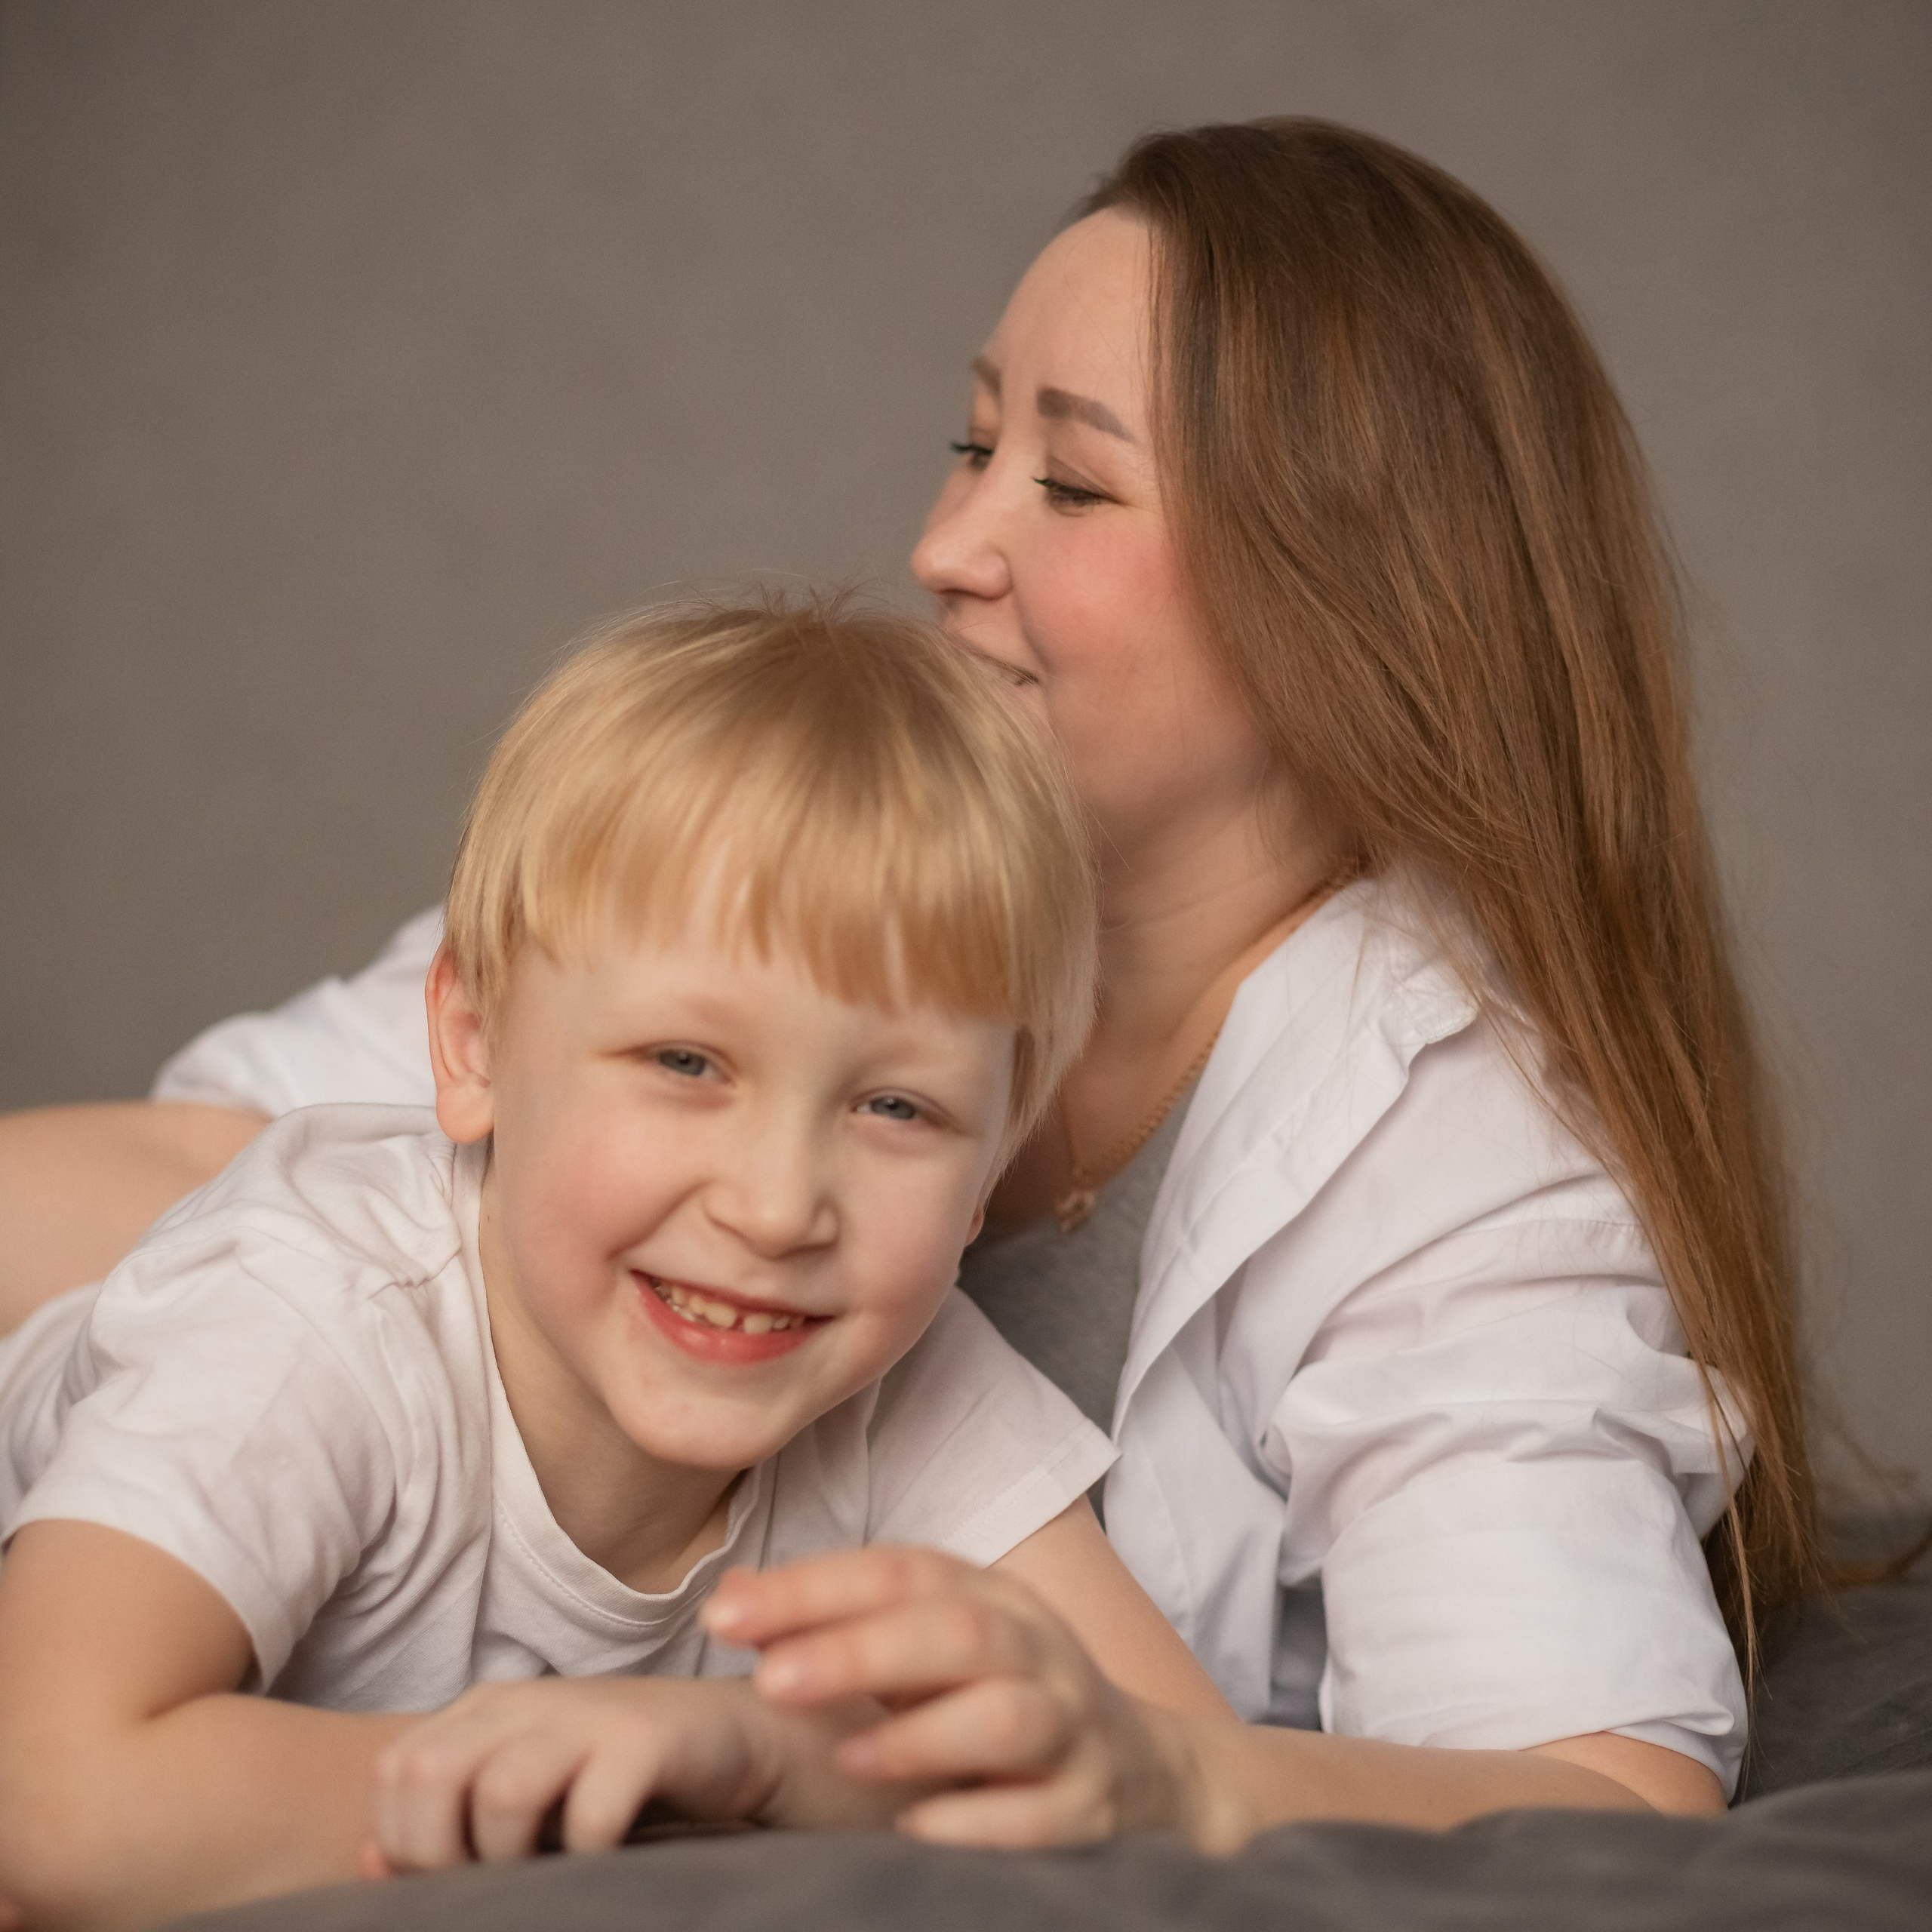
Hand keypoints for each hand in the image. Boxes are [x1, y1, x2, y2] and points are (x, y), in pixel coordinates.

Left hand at [368, 1674, 885, 1871]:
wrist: (732, 1742)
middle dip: (441, 1855)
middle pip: (429, 1777)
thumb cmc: (614, 1783)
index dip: (404, 1846)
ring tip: (547, 1870)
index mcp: (484, 1710)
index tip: (452, 1880)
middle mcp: (526, 1701)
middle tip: (490, 1883)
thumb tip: (368, 1861)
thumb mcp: (523, 1802)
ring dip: (513, 1857)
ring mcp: (587, 1715)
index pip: (393, 1775)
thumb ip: (447, 1827)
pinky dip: (586, 1853)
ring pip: (501, 1791)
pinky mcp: (647, 1740)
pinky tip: (603, 1857)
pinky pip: (591, 1811)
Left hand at [703, 1546, 1202, 1846]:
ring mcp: (1073, 1726)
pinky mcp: (1092, 1805)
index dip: (814, 1587)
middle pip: (954, 1632)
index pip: (900, 1572)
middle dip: (860, 1651)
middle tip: (771, 1679)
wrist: (1148, 1769)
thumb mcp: (929, 1645)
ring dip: (924, 1735)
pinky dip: (980, 1821)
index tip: (727, 1613)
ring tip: (848, 1758)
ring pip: (1009, 1716)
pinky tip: (917, 1829)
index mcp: (989, 1597)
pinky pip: (1043, 1815)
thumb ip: (836, 1622)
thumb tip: (732, 1596)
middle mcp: (1036, 1648)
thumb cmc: (999, 1699)